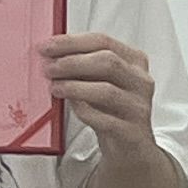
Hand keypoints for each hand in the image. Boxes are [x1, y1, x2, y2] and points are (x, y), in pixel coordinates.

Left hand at [43, 32, 158, 157]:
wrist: (130, 146)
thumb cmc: (110, 108)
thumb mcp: (100, 81)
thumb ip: (83, 66)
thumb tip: (50, 55)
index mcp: (134, 61)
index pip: (102, 41)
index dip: (71, 42)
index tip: (47, 46)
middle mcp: (140, 81)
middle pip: (107, 62)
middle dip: (72, 62)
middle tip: (48, 68)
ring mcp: (138, 107)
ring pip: (106, 91)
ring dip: (75, 87)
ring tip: (55, 87)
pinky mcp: (132, 131)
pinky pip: (105, 120)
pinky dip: (84, 111)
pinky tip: (71, 107)